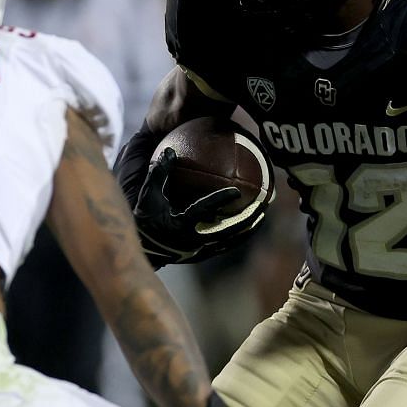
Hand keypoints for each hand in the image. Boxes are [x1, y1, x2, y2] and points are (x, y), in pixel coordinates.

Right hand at [135, 148, 262, 265]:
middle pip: (227, 230)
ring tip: (261, 216)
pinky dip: (237, 236)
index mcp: (180, 225)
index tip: (237, 191)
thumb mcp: (148, 195)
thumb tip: (169, 151)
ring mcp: (199, 250)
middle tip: (262, 206)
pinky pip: (224, 245)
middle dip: (246, 219)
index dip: (220, 201)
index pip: (203, 211)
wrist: (143, 247)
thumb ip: (159, 174)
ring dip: (246, 229)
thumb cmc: (145, 218)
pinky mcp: (202, 255)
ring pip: (229, 240)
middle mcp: (193, 240)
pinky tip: (248, 226)